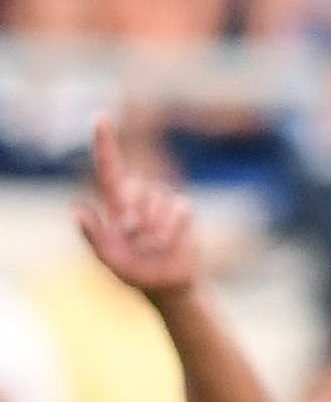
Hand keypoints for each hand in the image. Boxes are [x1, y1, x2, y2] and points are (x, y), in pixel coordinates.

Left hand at [76, 116, 198, 299]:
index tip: (101, 117)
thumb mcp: (110, 261)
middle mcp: (137, 199)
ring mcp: (161, 203)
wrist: (169, 284)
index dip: (105, 143)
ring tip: (155, 246)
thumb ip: (93, 237)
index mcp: (114, 206)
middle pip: (138, 187)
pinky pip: (181, 209)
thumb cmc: (135, 273)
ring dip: (158, 227)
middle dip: (138, 213)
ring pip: (160, 198)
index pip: (108, 169)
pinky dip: (175, 229)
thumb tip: (77, 208)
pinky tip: (172, 244)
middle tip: (136, 239)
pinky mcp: (182, 211)